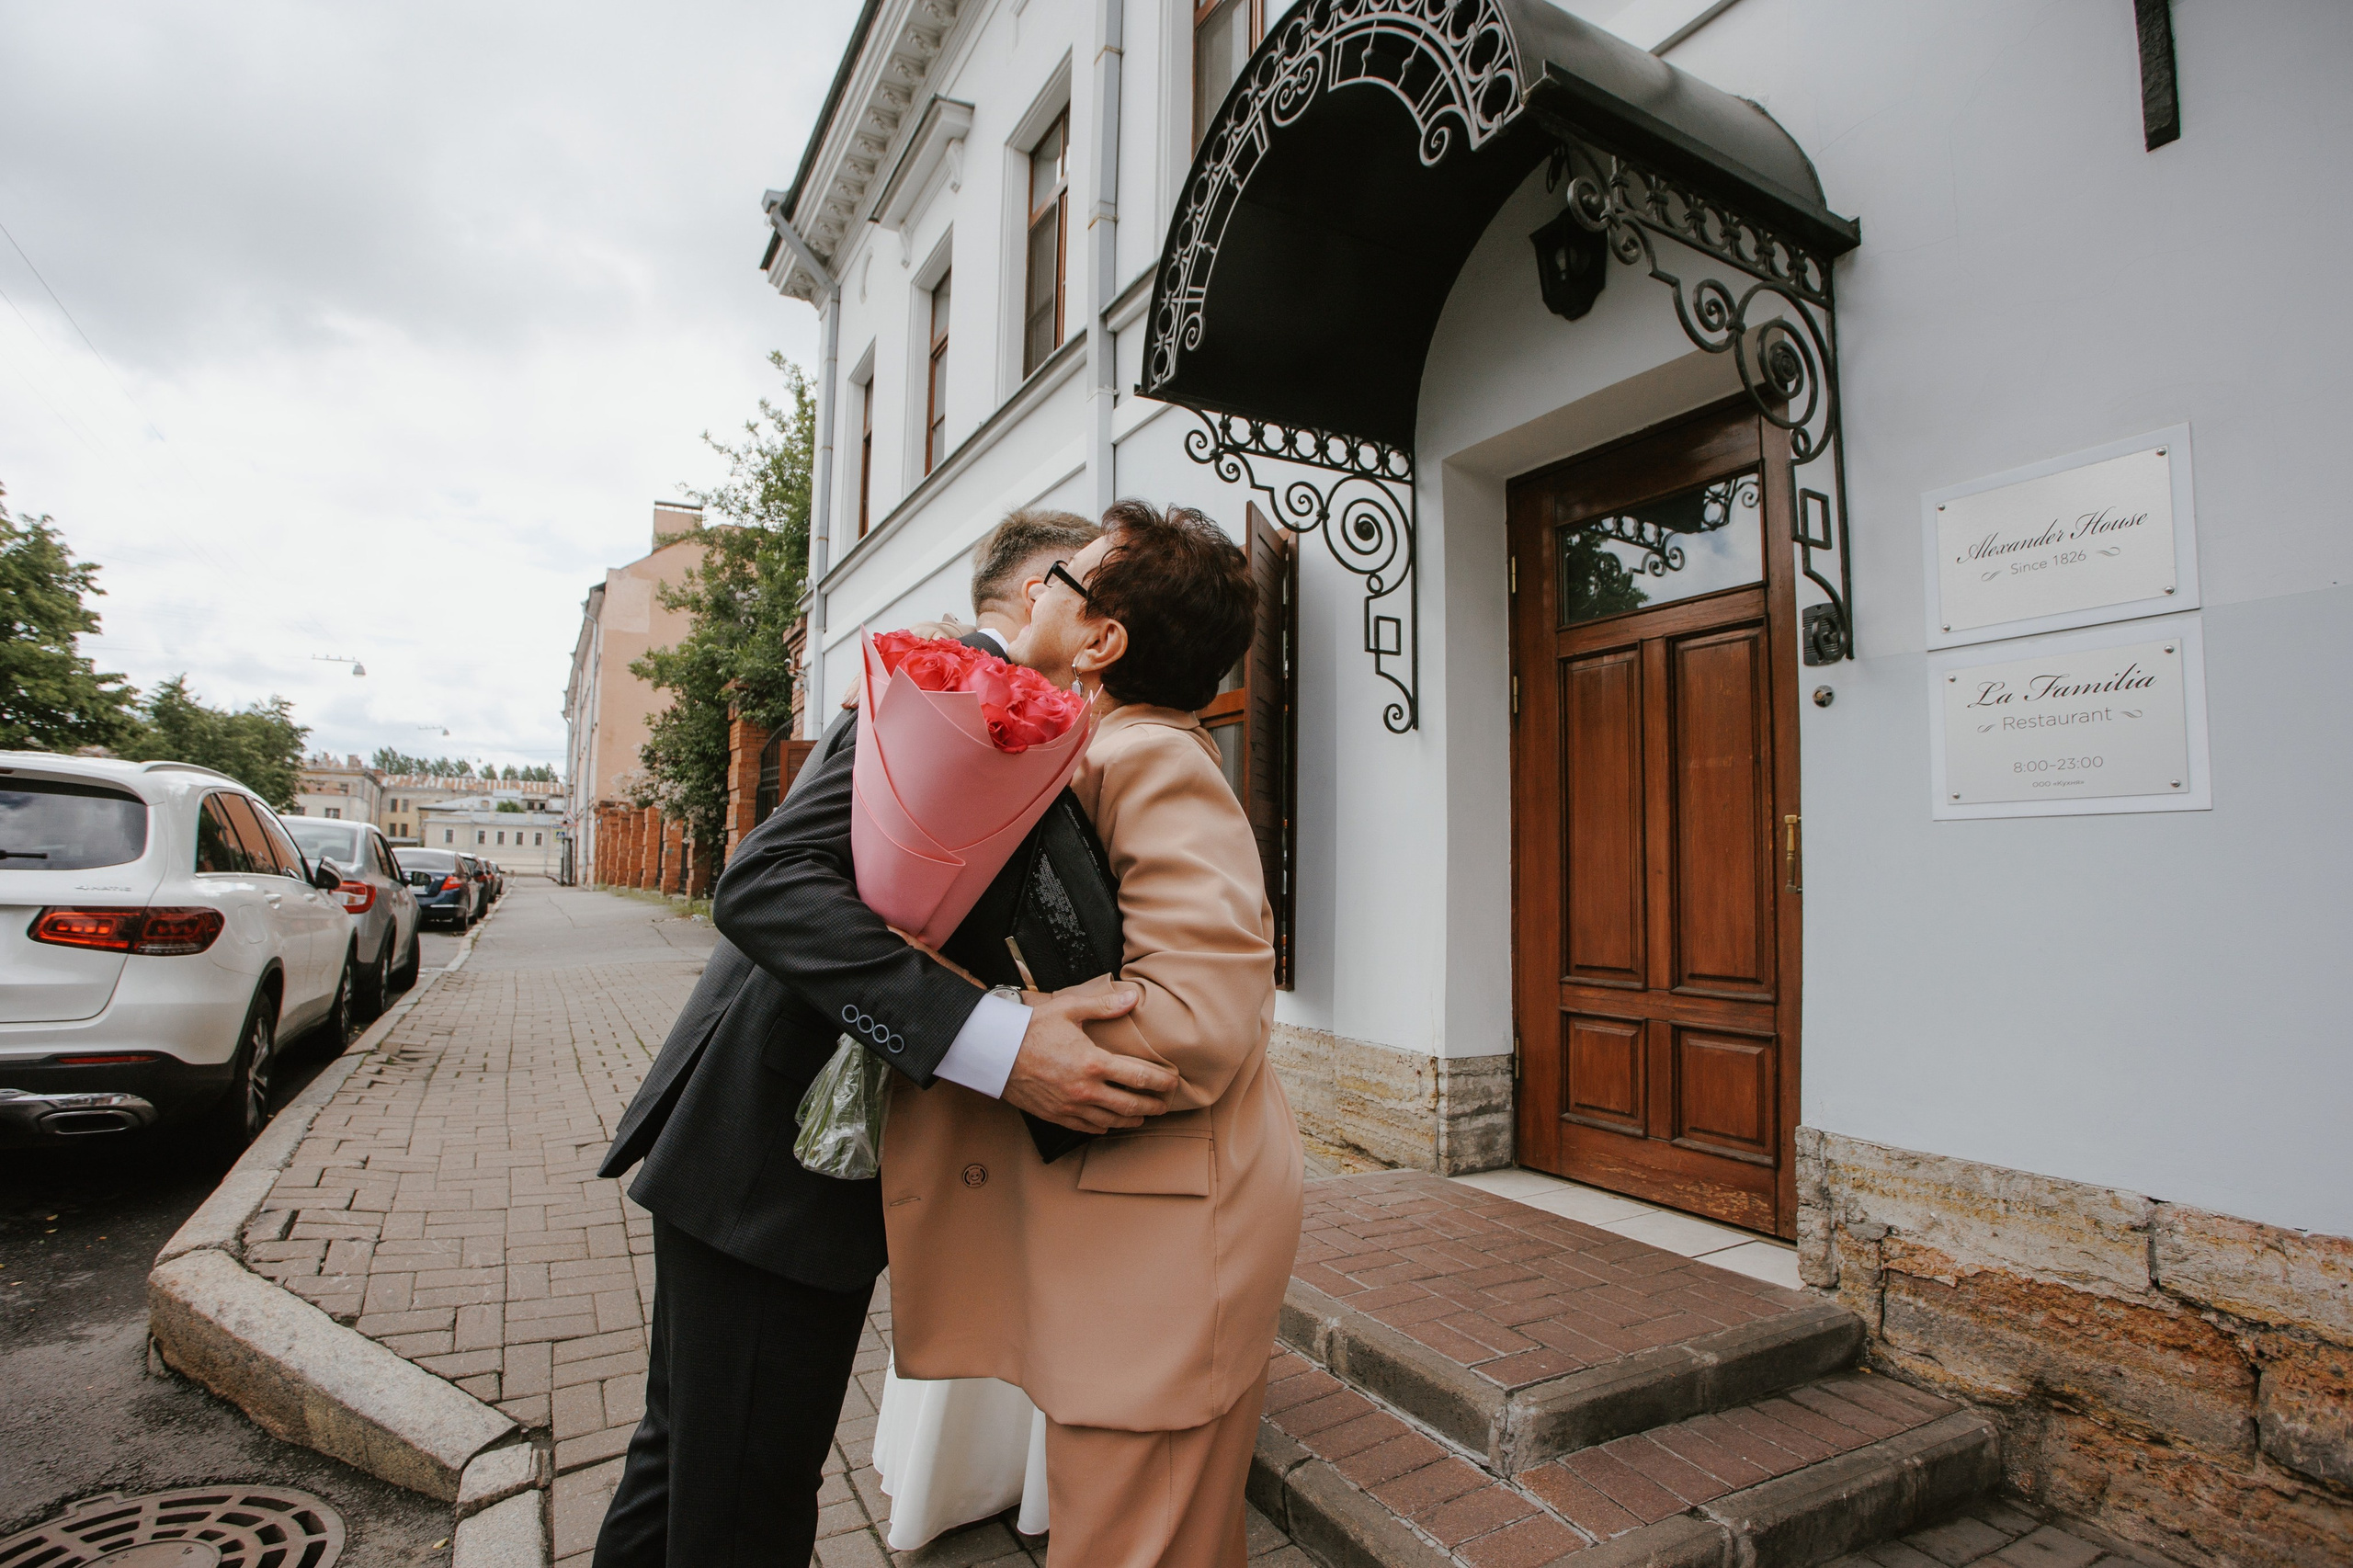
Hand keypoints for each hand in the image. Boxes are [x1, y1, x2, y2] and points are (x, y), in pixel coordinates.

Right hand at [1001, 980, 1176, 1133]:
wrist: (995, 1052)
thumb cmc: (1030, 1028)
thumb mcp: (1068, 1009)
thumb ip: (1103, 1006)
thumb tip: (1132, 998)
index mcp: (1093, 1062)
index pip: (1139, 1077)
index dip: (1161, 1082)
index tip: (1173, 1082)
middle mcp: (1085, 1089)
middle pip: (1130, 1105)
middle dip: (1153, 1105)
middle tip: (1165, 1104)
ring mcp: (1070, 1106)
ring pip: (1111, 1120)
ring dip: (1132, 1119)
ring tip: (1144, 1115)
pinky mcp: (1056, 1116)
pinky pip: (1088, 1127)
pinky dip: (1105, 1127)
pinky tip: (1111, 1123)